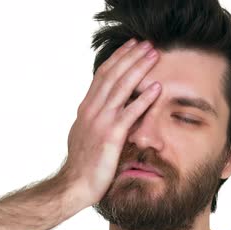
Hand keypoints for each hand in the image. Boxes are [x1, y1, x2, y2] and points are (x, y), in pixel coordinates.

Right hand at [56, 39, 160, 214]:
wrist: (73, 186)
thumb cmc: (82, 164)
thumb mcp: (85, 134)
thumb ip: (94, 119)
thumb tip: (102, 110)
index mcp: (86, 108)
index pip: (103, 75)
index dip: (118, 58)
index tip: (131, 46)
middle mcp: (92, 110)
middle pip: (113, 75)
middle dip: (131, 56)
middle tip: (147, 43)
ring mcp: (100, 122)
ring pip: (121, 87)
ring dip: (138, 69)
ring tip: (154, 55)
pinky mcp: (111, 136)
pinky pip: (130, 113)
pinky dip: (143, 99)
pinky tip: (157, 88)